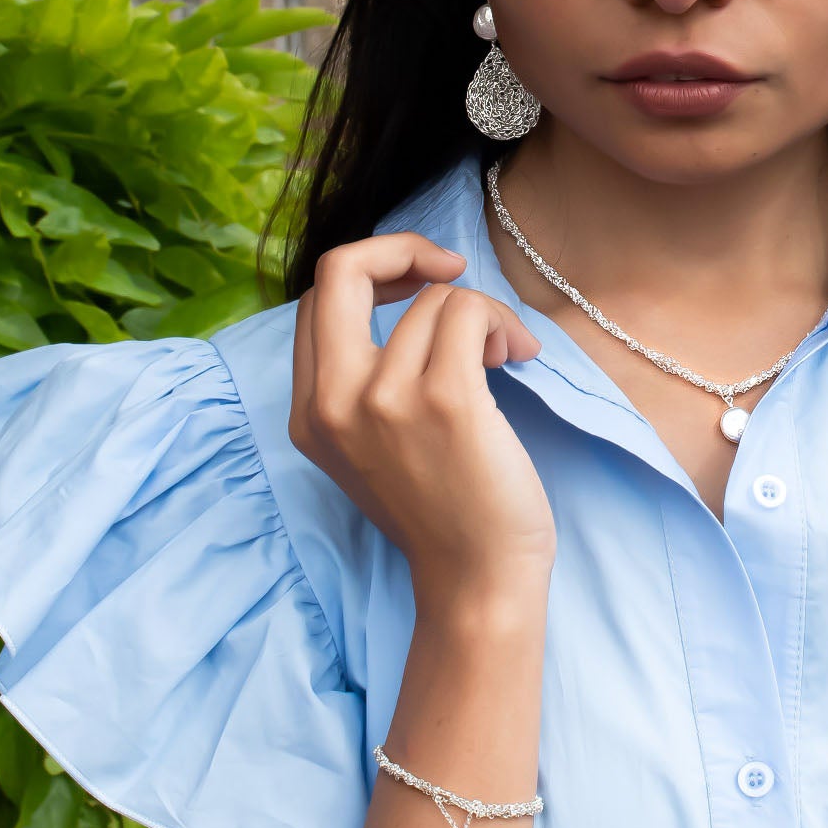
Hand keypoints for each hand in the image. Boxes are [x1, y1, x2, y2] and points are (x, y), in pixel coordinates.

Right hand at [290, 231, 554, 604]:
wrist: (477, 579)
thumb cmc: (443, 508)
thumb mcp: (370, 445)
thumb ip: (362, 379)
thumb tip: (409, 292)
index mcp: (309, 413)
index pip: (318, 297)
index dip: (374, 273)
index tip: (423, 288)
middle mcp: (334, 403)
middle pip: (341, 268)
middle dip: (402, 248)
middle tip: (450, 270)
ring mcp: (385, 400)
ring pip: (434, 298)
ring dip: (483, 314)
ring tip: (504, 355)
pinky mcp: (444, 400)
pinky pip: (468, 312)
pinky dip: (501, 323)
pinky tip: (518, 356)